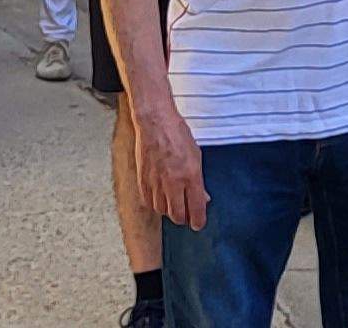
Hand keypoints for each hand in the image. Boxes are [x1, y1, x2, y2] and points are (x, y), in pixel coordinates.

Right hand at [134, 97, 207, 229]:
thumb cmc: (177, 135)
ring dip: (169, 211)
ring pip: (163, 211)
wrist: (155, 123)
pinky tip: (160, 197)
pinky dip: (156, 204)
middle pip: (178, 215)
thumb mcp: (196, 156)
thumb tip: (204, 198)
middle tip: (187, 215)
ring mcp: (156, 183)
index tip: (199, 224)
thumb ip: (199, 180)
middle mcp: (173, 182)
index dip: (198, 221)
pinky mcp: (143, 181)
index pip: (196, 208)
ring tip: (174, 203)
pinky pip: (149, 202)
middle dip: (184, 219)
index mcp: (190, 175)